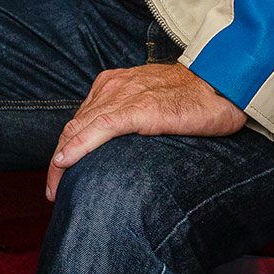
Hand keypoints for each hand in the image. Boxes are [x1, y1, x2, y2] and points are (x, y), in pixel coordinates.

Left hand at [45, 62, 244, 200]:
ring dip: (62, 160)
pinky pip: (100, 129)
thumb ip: (132, 119)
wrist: (222, 83)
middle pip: (73, 127)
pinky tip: (66, 161)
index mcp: (113, 86)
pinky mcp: (138, 109)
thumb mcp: (153, 105)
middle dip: (58, 160)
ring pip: (80, 128)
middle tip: (52, 190)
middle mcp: (111, 88)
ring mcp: (123, 96)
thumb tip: (121, 148)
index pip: (81, 121)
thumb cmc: (193, 97)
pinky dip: (79, 146)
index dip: (66, 148)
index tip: (59, 174)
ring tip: (54, 187)